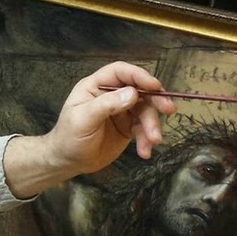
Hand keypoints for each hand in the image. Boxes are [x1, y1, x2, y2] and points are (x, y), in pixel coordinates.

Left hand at [2, 61, 174, 198]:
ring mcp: (121, 111)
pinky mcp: (128, 127)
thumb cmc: (68, 138)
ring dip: (152, 126)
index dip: (139, 75)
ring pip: (145, 111)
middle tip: (168, 109)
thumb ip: (106, 105)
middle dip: (155, 100)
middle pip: (139, 91)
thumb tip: (132, 93)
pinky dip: (147, 140)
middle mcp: (111, 95)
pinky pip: (143, 129)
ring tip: (153, 141)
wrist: (67, 162)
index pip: (120, 72)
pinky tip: (145, 152)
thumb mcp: (83, 120)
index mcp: (96, 86)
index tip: (154, 86)